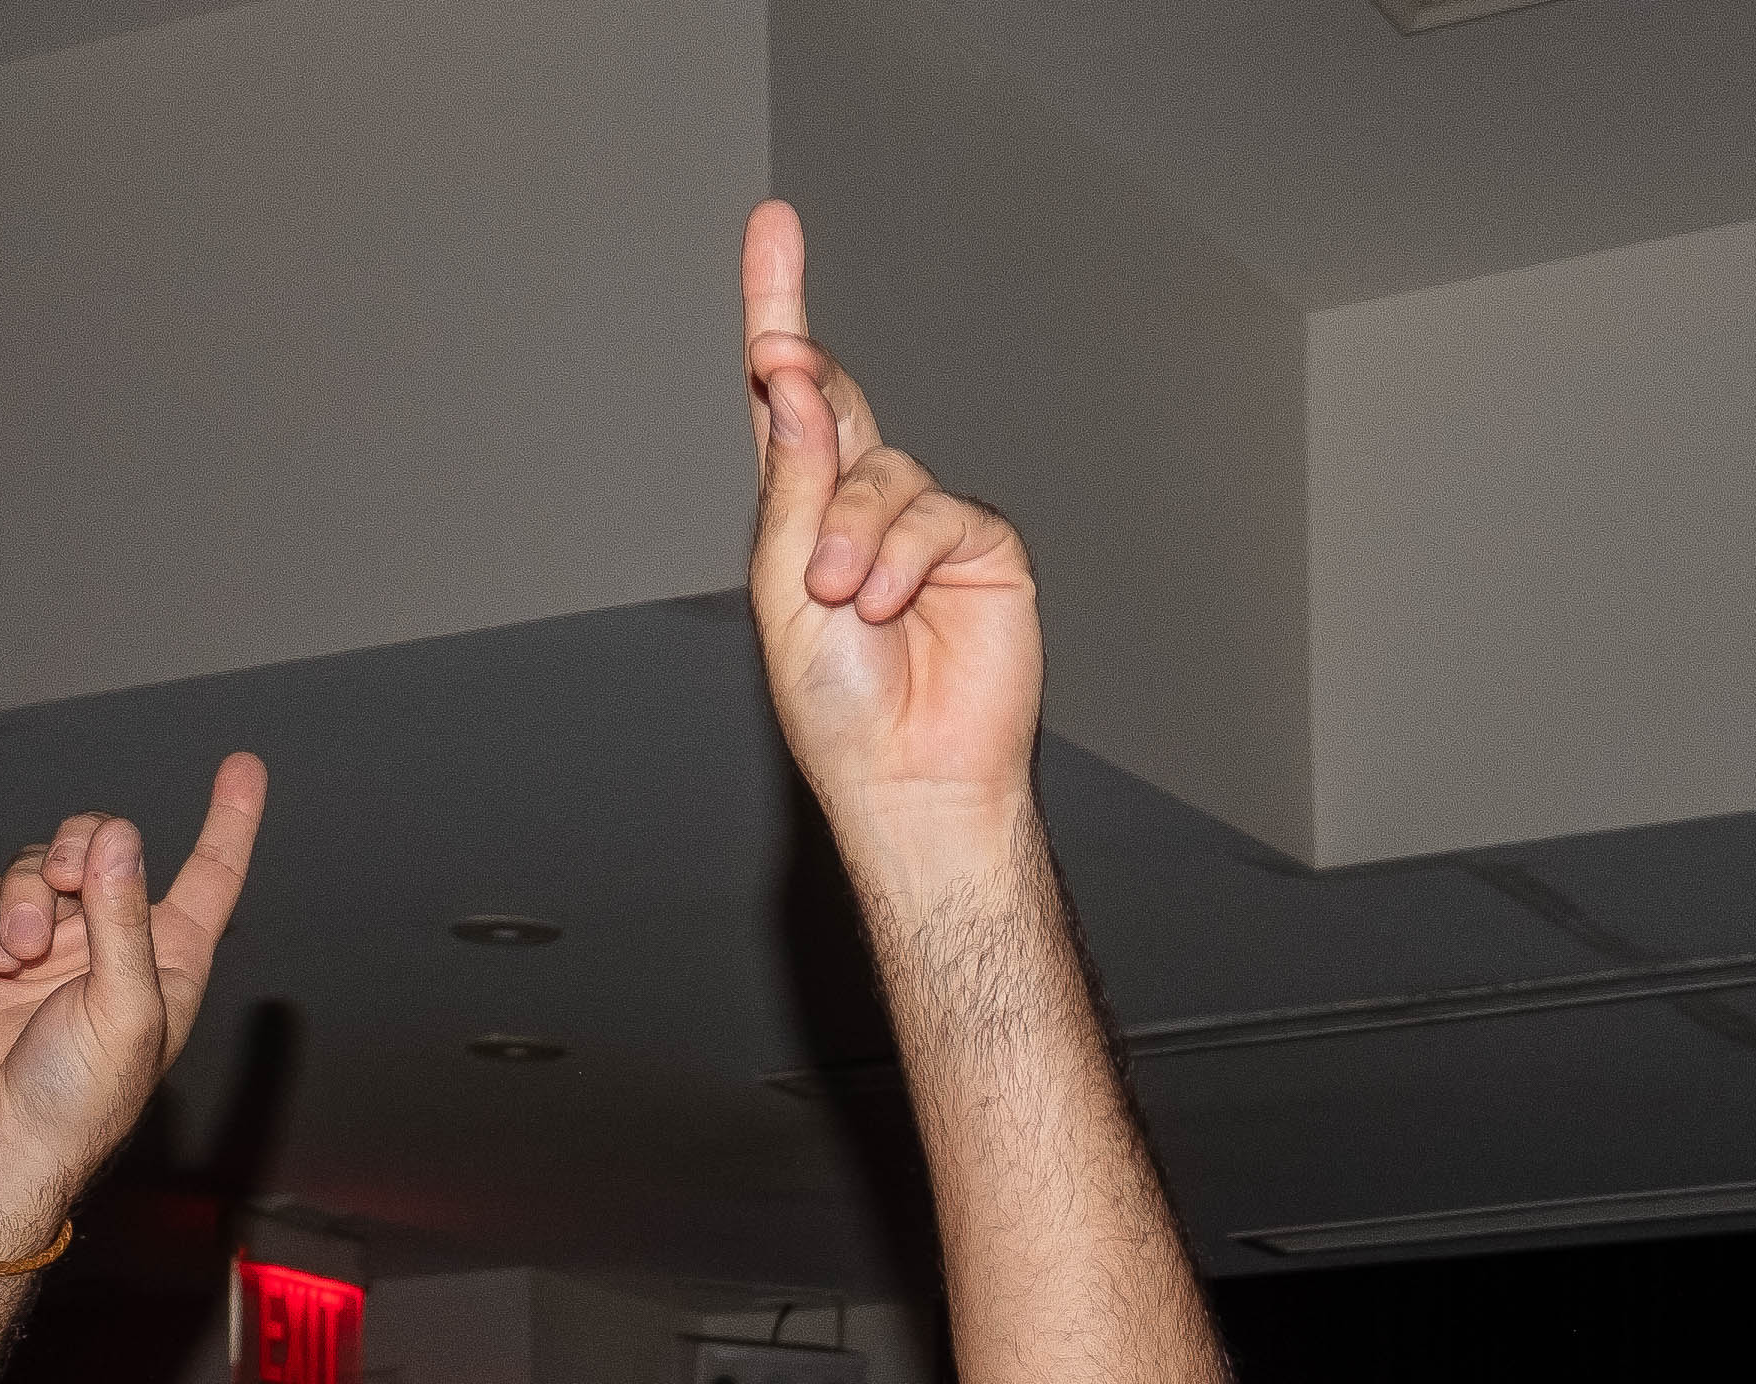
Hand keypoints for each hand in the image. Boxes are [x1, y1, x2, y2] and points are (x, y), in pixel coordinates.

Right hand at [0, 754, 268, 1218]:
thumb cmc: (79, 1098)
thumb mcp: (124, 1009)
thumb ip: (123, 919)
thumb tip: (117, 840)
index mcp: (168, 957)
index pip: (210, 873)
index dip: (228, 820)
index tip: (244, 764)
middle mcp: (113, 940)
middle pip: (103, 842)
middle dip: (78, 846)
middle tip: (63, 884)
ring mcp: (51, 941)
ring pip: (37, 862)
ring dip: (24, 894)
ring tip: (21, 953)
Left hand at [741, 199, 1038, 819]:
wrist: (913, 782)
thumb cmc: (838, 710)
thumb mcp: (785, 590)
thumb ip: (791, 487)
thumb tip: (792, 383)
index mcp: (801, 512)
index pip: (787, 400)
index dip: (780, 310)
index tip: (772, 228)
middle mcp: (861, 504)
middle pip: (835, 392)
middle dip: (799, 342)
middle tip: (776, 349)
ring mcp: (925, 524)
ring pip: (882, 470)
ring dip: (852, 535)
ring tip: (845, 602)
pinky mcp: (983, 549)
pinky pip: (940, 513)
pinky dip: (905, 555)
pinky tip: (890, 604)